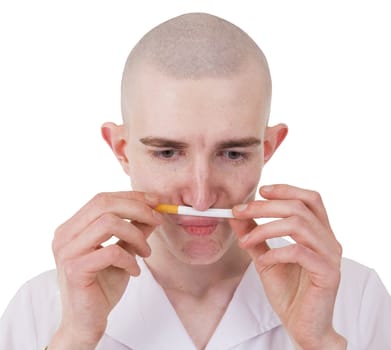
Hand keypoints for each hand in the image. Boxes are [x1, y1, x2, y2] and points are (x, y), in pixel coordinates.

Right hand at [49, 191, 161, 348]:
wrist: (86, 322)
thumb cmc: (102, 286)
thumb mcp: (123, 251)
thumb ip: (134, 230)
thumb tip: (153, 211)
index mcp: (73, 227)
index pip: (102, 199)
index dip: (131, 197)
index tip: (156, 202)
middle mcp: (65, 235)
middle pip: (104, 204)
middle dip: (137, 209)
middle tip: (158, 220)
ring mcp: (67, 252)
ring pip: (108, 223)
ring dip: (136, 235)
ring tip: (146, 252)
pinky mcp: (75, 270)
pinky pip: (111, 252)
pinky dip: (130, 259)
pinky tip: (134, 271)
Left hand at [230, 184, 345, 348]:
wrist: (302, 326)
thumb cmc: (289, 291)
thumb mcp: (266, 257)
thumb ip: (254, 235)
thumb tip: (236, 215)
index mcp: (318, 232)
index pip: (309, 199)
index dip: (286, 190)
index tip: (260, 191)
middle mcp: (328, 240)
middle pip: (299, 207)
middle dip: (265, 207)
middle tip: (240, 212)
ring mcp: (330, 256)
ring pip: (299, 224)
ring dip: (265, 229)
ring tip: (246, 241)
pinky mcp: (328, 273)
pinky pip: (299, 251)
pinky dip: (276, 253)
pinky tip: (263, 262)